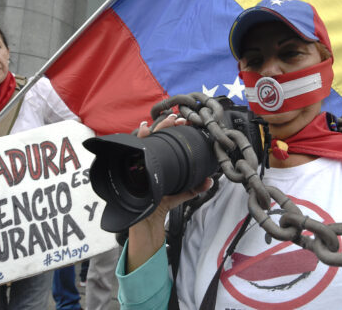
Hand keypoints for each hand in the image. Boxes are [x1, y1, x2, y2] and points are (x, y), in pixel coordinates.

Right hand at [125, 114, 212, 271]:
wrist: (147, 223)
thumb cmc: (160, 204)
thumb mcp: (180, 194)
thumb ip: (194, 187)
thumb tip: (210, 180)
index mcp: (160, 162)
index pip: (166, 140)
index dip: (173, 129)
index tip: (184, 121)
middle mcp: (147, 161)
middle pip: (154, 137)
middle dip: (163, 126)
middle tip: (174, 119)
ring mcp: (138, 166)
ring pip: (142, 143)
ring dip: (148, 132)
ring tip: (154, 123)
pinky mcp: (131, 174)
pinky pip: (132, 157)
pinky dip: (136, 144)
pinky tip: (140, 133)